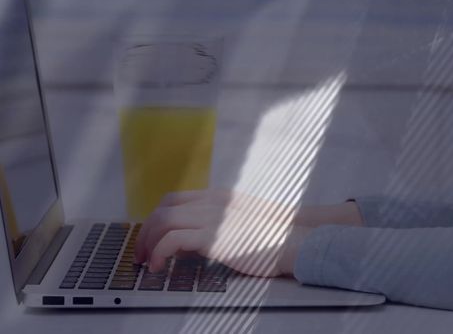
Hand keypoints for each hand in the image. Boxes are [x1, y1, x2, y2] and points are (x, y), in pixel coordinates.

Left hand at [133, 189, 310, 277]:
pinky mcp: (214, 236)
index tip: (152, 238)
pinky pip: (171, 240)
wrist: (298, 241)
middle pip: (163, 208)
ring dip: (148, 243)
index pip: (176, 199)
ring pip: (162, 221)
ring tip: (148, 263)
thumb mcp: (245, 223)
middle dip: (146, 232)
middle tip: (142, 254)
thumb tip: (195, 243)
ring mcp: (213, 216)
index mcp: (221, 197)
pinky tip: (160, 267)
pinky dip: (158, 253)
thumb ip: (220, 225)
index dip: (157, 218)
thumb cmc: (277, 237)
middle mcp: (214, 202)